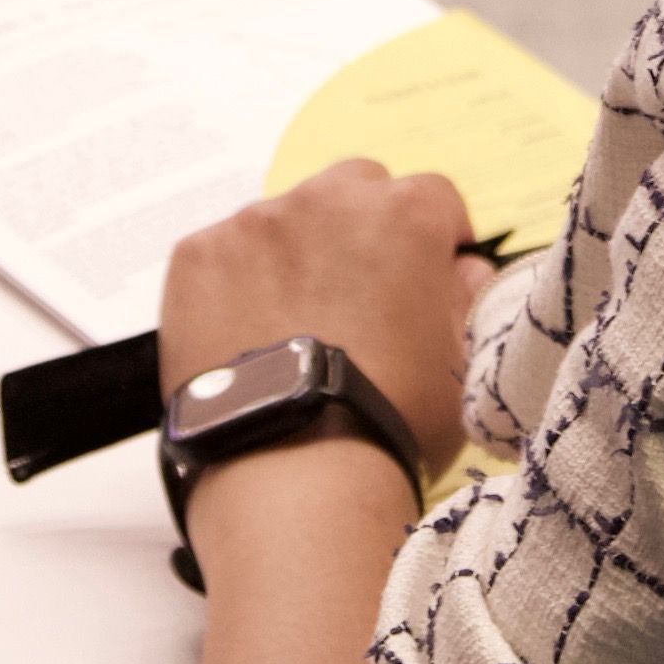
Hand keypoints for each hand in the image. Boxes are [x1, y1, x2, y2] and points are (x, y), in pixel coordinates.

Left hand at [160, 159, 489, 461]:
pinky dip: (236, 282)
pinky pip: (224, 253)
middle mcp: (326, 200)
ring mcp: (253, 224)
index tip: (427, 277)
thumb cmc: (390, 421)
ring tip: (295, 326)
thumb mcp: (463, 364)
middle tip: (359, 298)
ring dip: (297, 254)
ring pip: (285, 219)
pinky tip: (246, 336)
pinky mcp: (197, 256)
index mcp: (404, 216)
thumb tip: (460, 268)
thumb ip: (466, 296)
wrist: (293, 472)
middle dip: (364, 230)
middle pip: (355, 190)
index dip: (435, 239)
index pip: (433, 197)